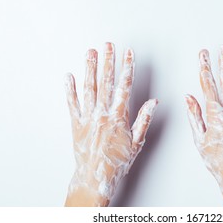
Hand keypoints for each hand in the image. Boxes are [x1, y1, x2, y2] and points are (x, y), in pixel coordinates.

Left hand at [64, 43, 157, 206]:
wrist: (95, 177)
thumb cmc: (117, 161)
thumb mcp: (136, 142)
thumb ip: (144, 120)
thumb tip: (153, 102)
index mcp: (118, 117)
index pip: (125, 86)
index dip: (127, 68)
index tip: (128, 54)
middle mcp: (102, 113)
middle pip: (106, 82)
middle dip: (108, 61)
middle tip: (108, 45)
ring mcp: (87, 117)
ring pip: (89, 88)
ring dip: (90, 69)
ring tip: (91, 53)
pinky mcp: (75, 123)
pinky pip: (72, 103)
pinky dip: (70, 90)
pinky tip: (69, 76)